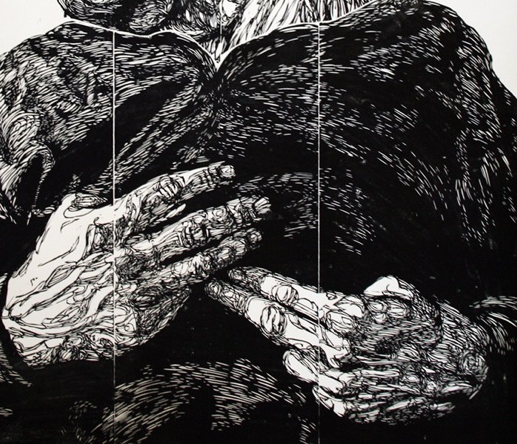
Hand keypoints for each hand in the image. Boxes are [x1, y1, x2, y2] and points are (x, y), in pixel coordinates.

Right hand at [2, 165, 267, 366]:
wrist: (31, 323)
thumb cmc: (51, 262)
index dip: (200, 180)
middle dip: (231, 212)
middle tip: (259, 202)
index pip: (165, 194)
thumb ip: (99, 194)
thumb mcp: (66, 217)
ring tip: (255, 233)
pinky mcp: (143, 319)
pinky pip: (181, 295)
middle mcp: (128, 256)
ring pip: (196, 263)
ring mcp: (138, 290)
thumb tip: (130, 172)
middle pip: (191, 227)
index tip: (227, 171)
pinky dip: (205, 277)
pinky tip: (224, 266)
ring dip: (230, 246)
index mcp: (110, 225)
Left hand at [206, 270, 488, 423]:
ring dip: (274, 334)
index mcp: (346, 317)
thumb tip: (326, 302)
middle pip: (273, 323)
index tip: (229, 271)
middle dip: (238, 303)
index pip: (285, 295)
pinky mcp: (346, 405)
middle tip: (214, 287)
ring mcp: (338, 382)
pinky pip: (311, 381)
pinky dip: (304, 363)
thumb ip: (357, 292)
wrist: (461, 372)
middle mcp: (336, 351)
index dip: (252, 281)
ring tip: (260, 315)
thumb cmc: (430, 325)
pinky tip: (305, 352)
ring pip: (289, 352)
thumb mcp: (399, 290)